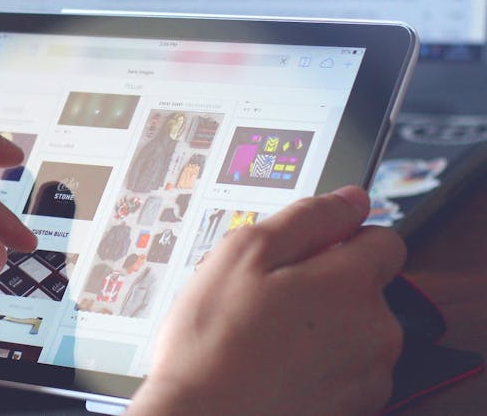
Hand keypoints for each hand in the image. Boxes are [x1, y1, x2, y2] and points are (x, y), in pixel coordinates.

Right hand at [129, 187, 405, 415]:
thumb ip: (305, 218)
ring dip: (323, 327)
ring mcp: (369, 375)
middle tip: (268, 297)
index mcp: (351, 283)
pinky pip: (347, 371)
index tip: (305, 252)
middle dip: (327, 285)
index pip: (383, 238)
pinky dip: (320, 366)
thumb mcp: (242, 254)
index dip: (341, 238)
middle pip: (368, 287)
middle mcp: (376, 330)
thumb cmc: (212, 343)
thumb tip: (350, 200)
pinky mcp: (356, 408)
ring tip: (266, 336)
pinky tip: (275, 366)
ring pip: (356, 331)